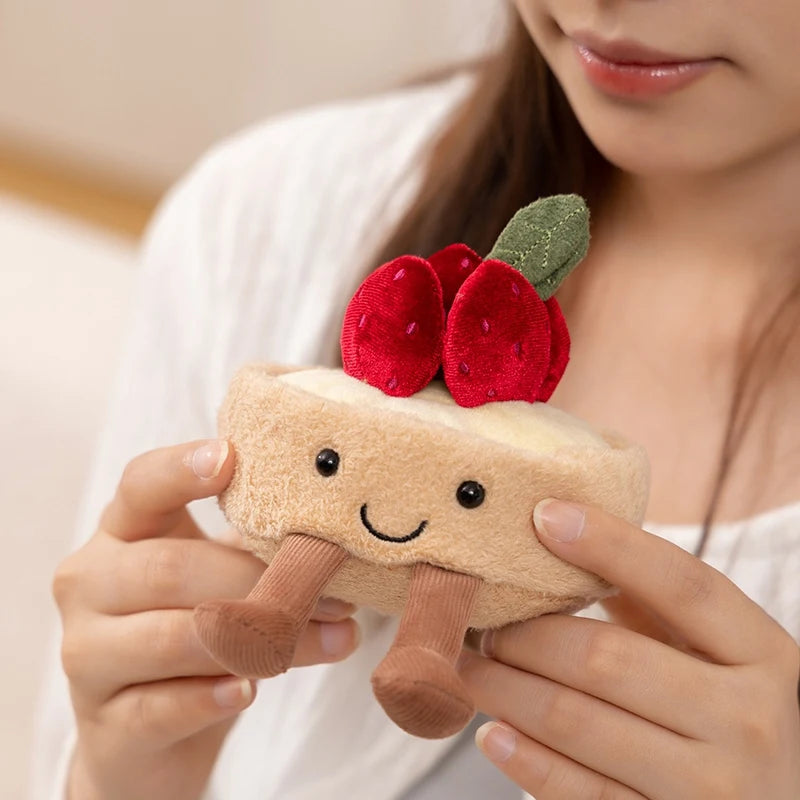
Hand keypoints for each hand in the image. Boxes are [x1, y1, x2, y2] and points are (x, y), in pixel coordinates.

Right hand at [53, 440, 359, 799]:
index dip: (181, 469)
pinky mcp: (105, 724)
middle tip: (334, 593)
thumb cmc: (193, 630)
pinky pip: (160, 707)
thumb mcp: (218, 575)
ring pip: (173, 638)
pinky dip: (213, 696)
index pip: (141, 485)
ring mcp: (87, 655)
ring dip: (261, 639)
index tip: (230, 456)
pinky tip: (250, 688)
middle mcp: (90, 584)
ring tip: (331, 638)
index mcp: (122, 532)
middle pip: (171, 568)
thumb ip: (255, 546)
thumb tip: (335, 530)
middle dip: (261, 581)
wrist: (146, 736)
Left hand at [458, 500, 799, 799]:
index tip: (542, 515)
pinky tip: (491, 733)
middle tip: (482, 621)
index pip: (683, 584)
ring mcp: (712, 787)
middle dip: (525, 634)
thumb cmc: (731, 716)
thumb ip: (657, 602)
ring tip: (467, 666)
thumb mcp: (720, 654)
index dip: (610, 544)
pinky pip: (579, 793)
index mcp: (763, 654)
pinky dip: (524, 759)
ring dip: (504, 687)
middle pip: (606, 656)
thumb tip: (567, 537)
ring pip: (576, 720)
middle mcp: (748, 720)